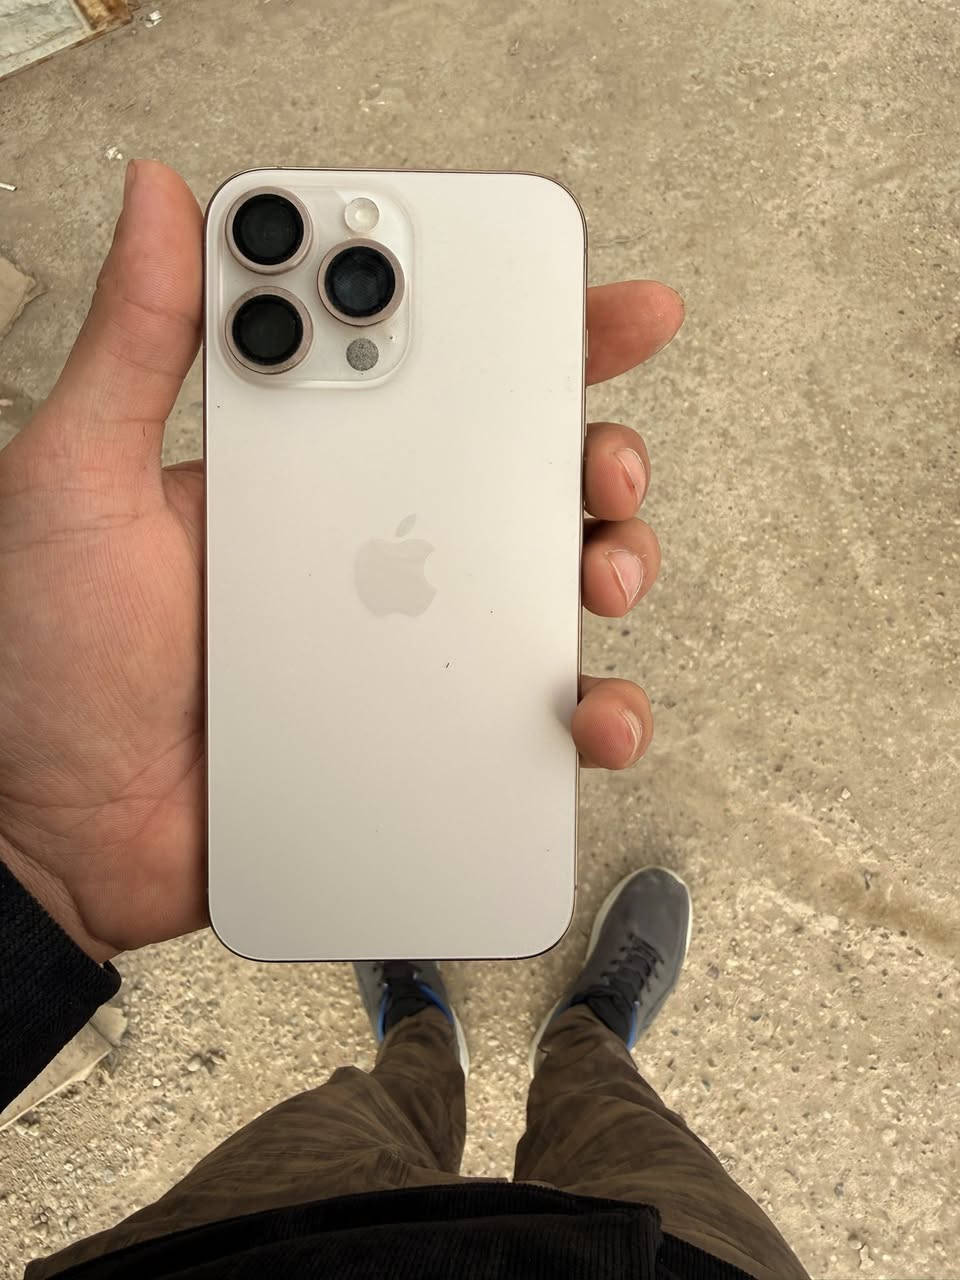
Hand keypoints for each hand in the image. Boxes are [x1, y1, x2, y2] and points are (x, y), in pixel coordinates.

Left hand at [0, 162, 682, 962]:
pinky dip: (589, 710)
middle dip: (595, 448)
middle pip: (521, 475)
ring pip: (549, 586)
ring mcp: (402, 644)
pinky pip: (532, 716)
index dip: (522, 331)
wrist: (53, 837)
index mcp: (304, 470)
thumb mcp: (78, 482)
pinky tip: (584, 709)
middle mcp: (369, 547)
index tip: (586, 302)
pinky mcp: (420, 732)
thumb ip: (135, 345)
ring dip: (613, 563)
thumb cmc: (46, 667)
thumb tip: (159, 199)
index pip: (427, 374)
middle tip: (602, 458)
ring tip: (604, 574)